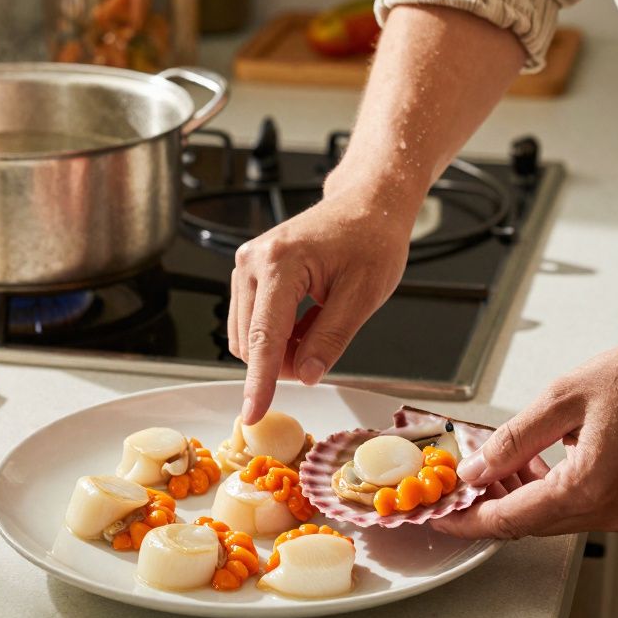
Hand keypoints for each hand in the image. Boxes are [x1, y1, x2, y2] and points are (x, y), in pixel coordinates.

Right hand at [230, 180, 418, 423]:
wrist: (366, 203)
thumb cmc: (371, 238)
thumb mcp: (363, 295)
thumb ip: (331, 338)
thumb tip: (307, 374)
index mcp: (280, 263)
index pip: (264, 337)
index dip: (260, 382)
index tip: (253, 413)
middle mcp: (253, 262)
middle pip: (251, 342)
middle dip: (283, 362)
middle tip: (325, 350)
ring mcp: (247, 265)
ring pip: (248, 336)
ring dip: (281, 348)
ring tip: (320, 324)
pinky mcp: (249, 271)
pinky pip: (253, 321)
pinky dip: (278, 334)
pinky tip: (306, 320)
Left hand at [432, 336, 617, 538]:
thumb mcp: (562, 397)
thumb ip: (513, 439)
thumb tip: (476, 468)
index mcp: (589, 487)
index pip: (510, 518)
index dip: (469, 518)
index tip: (439, 516)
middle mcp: (609, 511)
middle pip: (529, 523)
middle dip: (492, 503)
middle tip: (465, 477)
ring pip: (551, 518)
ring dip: (520, 496)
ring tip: (499, 460)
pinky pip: (576, 509)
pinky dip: (548, 492)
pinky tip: (534, 462)